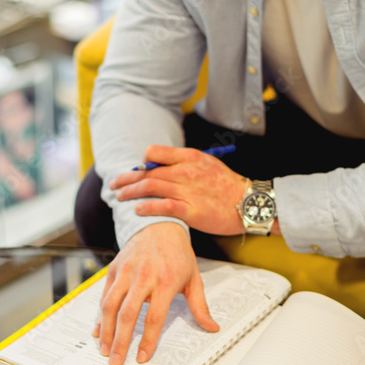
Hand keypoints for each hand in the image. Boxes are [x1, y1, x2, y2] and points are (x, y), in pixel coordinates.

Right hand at [92, 222, 218, 364]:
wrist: (159, 225)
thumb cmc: (178, 254)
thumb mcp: (194, 278)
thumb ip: (200, 306)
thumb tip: (212, 328)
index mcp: (165, 281)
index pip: (154, 317)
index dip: (147, 340)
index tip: (142, 358)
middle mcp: (143, 276)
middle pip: (127, 314)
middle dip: (120, 341)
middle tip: (115, 361)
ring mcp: (126, 272)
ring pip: (110, 305)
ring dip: (105, 330)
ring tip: (104, 350)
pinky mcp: (115, 269)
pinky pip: (103, 295)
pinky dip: (99, 315)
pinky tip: (98, 330)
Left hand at [110, 145, 248, 235]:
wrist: (249, 203)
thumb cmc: (226, 185)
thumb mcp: (206, 164)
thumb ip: (183, 162)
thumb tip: (160, 166)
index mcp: (189, 157)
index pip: (154, 153)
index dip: (140, 163)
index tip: (134, 172)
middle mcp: (186, 171)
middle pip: (147, 173)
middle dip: (127, 180)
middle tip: (114, 186)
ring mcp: (188, 190)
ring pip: (151, 187)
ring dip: (131, 193)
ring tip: (119, 198)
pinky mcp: (191, 210)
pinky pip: (163, 207)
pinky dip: (147, 208)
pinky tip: (138, 210)